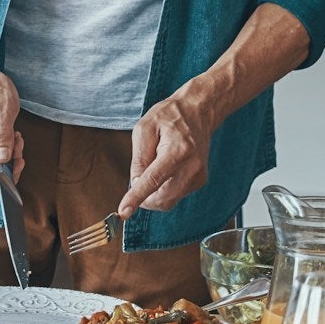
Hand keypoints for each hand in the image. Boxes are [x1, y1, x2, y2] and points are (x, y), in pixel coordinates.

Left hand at [117, 93, 214, 216]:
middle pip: (162, 198)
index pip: (154, 180)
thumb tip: (135, 185)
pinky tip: (166, 168)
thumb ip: (138, 159)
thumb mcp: (144, 129)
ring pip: (168, 201)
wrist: (197, 112)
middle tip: (137, 179)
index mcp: (178, 151)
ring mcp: (199, 176)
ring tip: (156, 164)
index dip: (137, 197)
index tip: (124, 212)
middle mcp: (193, 167)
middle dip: (144, 198)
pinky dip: (164, 189)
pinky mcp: (200, 181)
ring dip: (154, 192)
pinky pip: (175, 195)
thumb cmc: (169, 117)